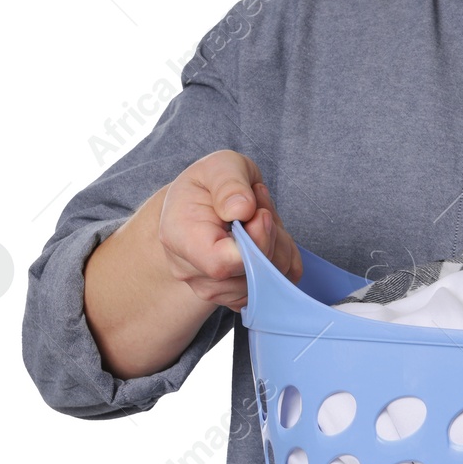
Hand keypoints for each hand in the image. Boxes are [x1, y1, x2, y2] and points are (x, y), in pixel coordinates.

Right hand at [157, 150, 302, 310]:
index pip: (221, 263)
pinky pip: (280, 283)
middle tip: (258, 205)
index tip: (260, 213)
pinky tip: (265, 237)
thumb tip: (242, 209)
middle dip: (270, 235)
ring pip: (272, 279)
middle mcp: (194, 272)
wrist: (203, 207)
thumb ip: (229, 184)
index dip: (254, 241)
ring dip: (278, 243)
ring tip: (258, 218)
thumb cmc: (209, 185)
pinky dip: (282, 257)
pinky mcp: (240, 296)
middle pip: (252, 273)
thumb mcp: (219, 166)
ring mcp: (216, 290)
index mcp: (180, 238)